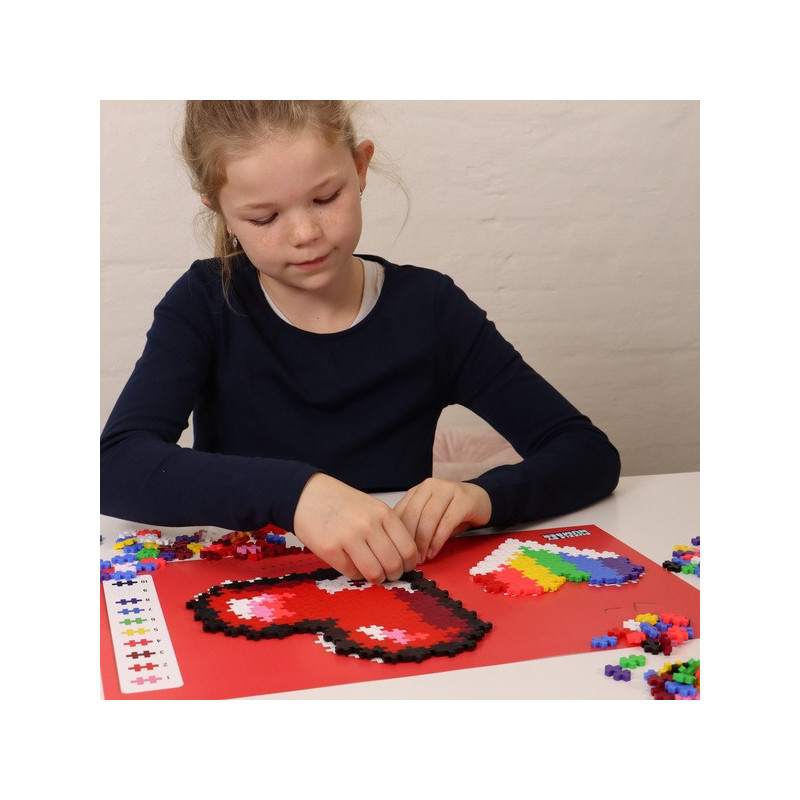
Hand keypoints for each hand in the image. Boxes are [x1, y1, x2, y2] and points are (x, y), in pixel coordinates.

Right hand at [293, 473, 417, 583]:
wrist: (307, 495)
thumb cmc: (342, 504)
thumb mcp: (372, 508)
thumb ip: (388, 529)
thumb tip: (405, 558)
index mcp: (383, 514)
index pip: (408, 549)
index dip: (409, 564)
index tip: (404, 566)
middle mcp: (369, 525)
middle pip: (394, 564)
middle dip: (394, 575)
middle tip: (388, 574)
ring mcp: (349, 537)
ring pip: (375, 573)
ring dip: (376, 578)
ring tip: (372, 573)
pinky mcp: (331, 550)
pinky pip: (353, 573)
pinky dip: (356, 574)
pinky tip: (352, 564)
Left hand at [393, 478, 491, 564]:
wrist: (480, 499)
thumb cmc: (452, 511)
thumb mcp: (430, 516)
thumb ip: (416, 525)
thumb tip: (400, 547)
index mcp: (418, 490)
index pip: (402, 511)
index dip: (398, 534)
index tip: (399, 552)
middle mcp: (430, 486)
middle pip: (414, 513)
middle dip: (410, 539)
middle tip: (411, 558)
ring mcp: (448, 489)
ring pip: (429, 517)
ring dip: (424, 542)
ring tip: (423, 557)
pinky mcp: (464, 499)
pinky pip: (447, 521)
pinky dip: (438, 539)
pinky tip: (434, 551)